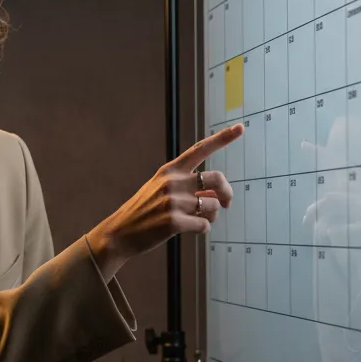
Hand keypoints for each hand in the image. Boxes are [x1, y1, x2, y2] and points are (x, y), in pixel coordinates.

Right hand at [86, 123, 242, 278]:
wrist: (119, 234)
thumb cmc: (143, 212)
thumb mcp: (159, 188)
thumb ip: (186, 186)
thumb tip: (218, 195)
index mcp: (169, 170)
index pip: (200, 149)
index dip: (222, 138)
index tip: (241, 127)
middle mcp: (172, 182)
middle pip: (217, 179)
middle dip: (227, 193)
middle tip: (226, 204)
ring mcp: (172, 202)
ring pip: (214, 206)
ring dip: (211, 216)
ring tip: (196, 219)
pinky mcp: (173, 222)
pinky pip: (205, 225)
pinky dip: (202, 229)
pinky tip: (188, 229)